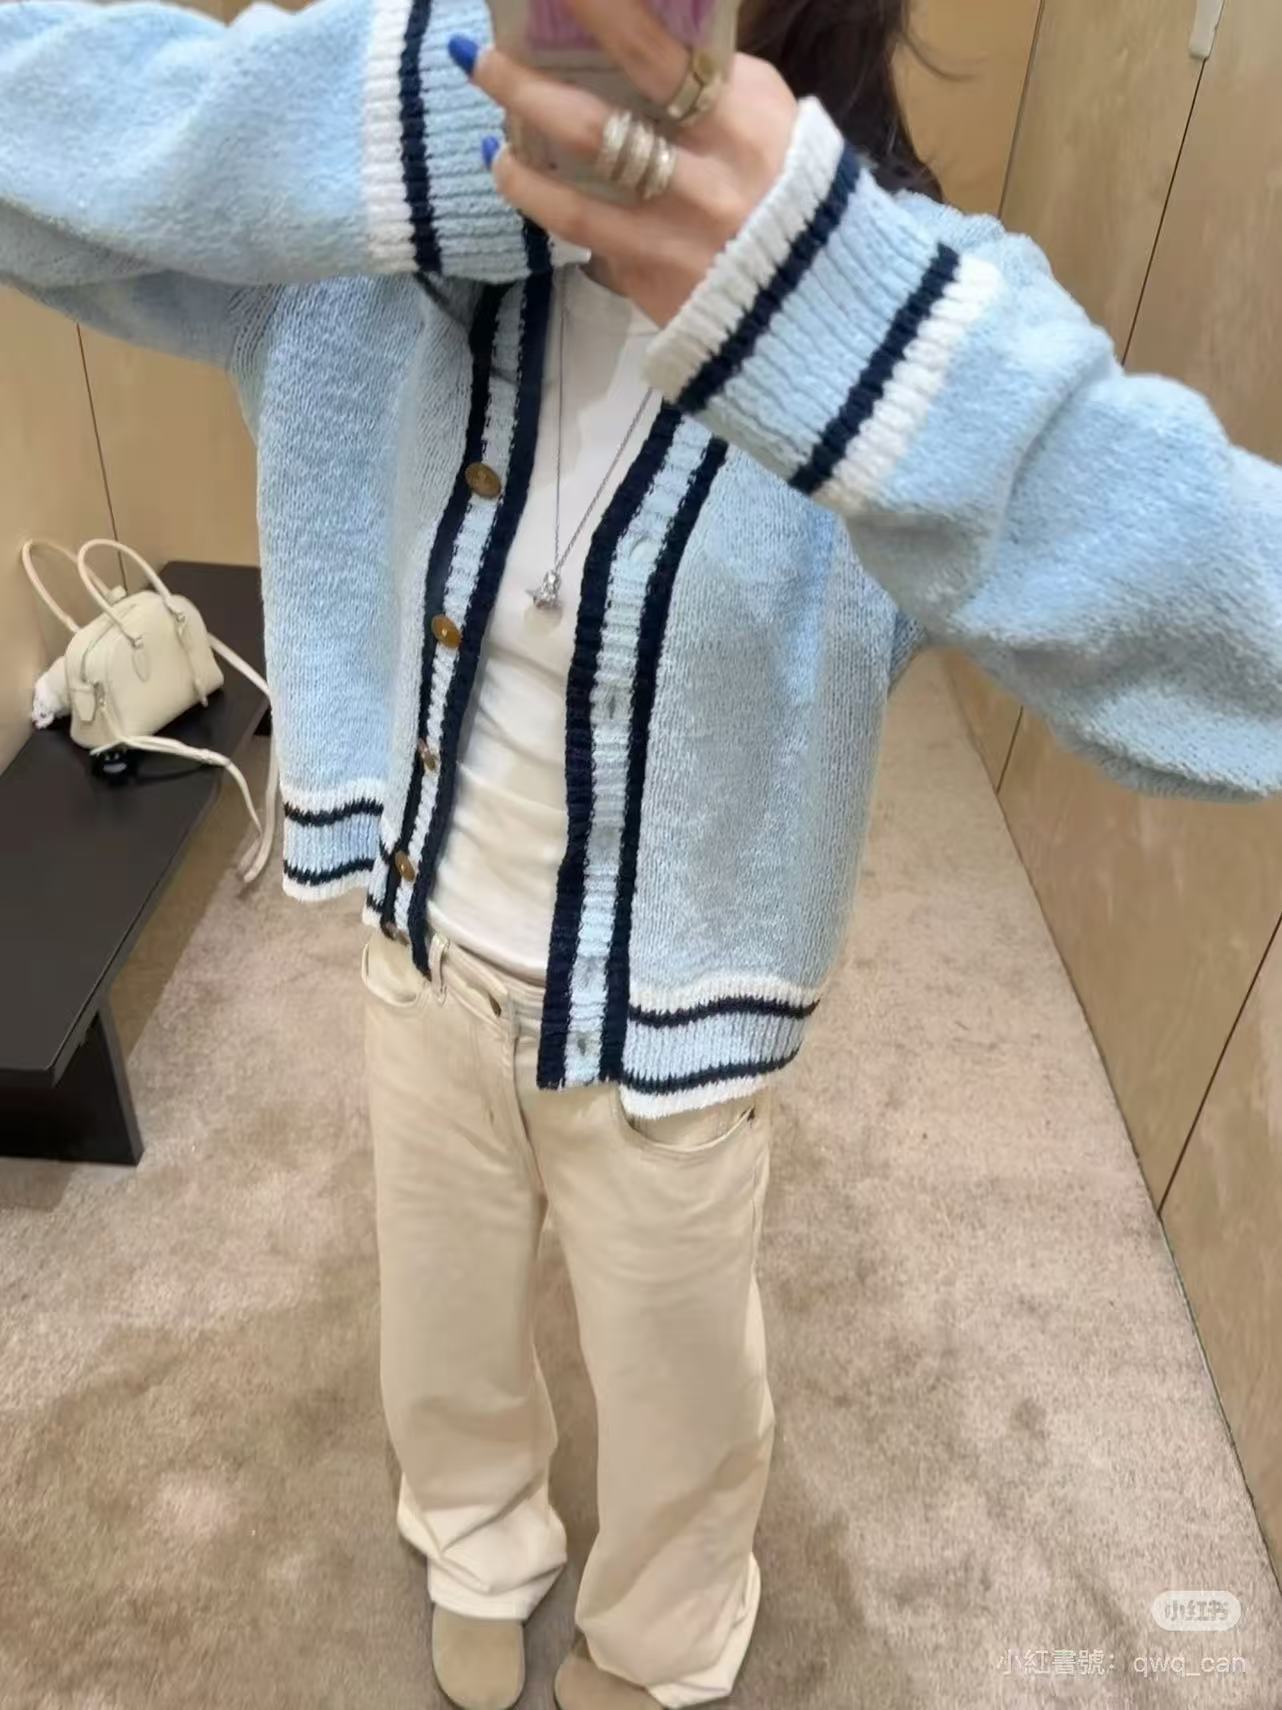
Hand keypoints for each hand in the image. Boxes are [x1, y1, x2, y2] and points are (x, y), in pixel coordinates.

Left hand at [453, 0, 796, 326]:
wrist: (811, 300)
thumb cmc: (787, 190)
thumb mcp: (767, 117)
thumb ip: (711, 77)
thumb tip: (637, 31)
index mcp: (740, 117)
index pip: (655, 47)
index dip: (596, 10)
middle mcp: (705, 174)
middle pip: (595, 120)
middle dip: (526, 82)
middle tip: (478, 53)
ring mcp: (673, 230)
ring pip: (574, 186)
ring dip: (518, 147)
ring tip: (487, 127)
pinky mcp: (650, 271)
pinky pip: (577, 227)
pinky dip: (534, 196)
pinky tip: (507, 169)